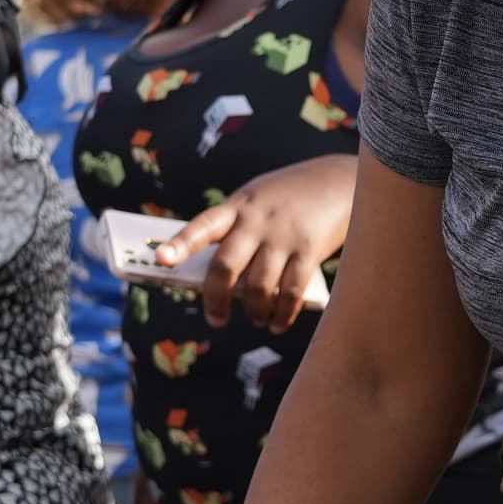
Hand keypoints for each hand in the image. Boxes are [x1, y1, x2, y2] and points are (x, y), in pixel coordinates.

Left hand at [157, 154, 351, 330]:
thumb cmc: (289, 197)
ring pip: (257, 287)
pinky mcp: (309, 251)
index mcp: (237, 206)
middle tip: (216, 319)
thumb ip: (236, 231)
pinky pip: (290, 293)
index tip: (162, 261)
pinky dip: (281, 314)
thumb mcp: (256, 199)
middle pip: (226, 267)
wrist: (340, 181)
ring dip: (254, 311)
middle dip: (216, 300)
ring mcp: (283, 236)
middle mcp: (257, 221)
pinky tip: (277, 322)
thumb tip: (221, 283)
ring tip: (255, 319)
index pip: (202, 226)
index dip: (180, 244)